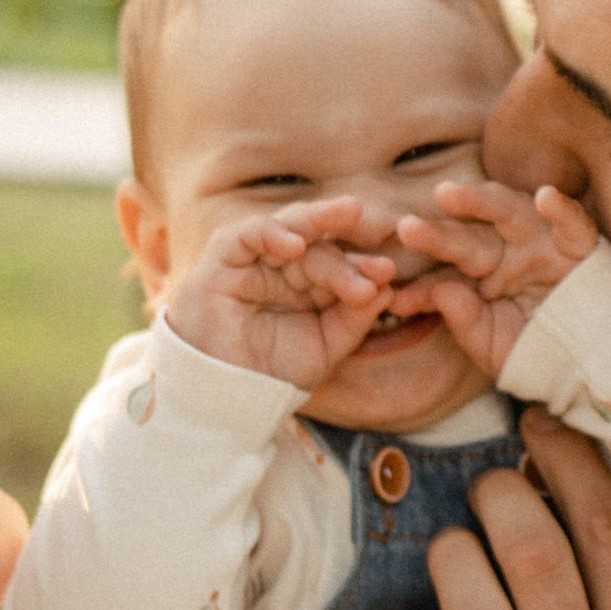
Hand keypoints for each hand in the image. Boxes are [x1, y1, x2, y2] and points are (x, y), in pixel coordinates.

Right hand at [163, 195, 402, 392]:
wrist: (227, 395)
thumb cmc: (274, 371)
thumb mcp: (325, 347)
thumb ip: (353, 320)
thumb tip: (386, 289)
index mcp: (307, 283)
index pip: (339, 265)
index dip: (363, 267)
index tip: (388, 276)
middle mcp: (282, 266)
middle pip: (319, 247)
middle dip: (348, 254)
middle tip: (378, 261)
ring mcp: (252, 258)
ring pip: (289, 228)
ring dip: (320, 223)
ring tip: (351, 214)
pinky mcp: (222, 257)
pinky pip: (247, 234)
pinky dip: (272, 233)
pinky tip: (296, 245)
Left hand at [393, 176, 597, 382]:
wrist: (587, 364)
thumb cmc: (534, 352)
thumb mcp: (493, 345)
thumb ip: (466, 323)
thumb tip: (441, 295)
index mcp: (479, 275)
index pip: (445, 275)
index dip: (422, 287)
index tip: (395, 299)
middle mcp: (505, 251)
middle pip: (467, 238)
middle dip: (438, 234)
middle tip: (405, 229)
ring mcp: (540, 243)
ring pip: (509, 212)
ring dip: (481, 201)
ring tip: (448, 195)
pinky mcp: (578, 245)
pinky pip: (573, 222)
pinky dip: (563, 208)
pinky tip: (545, 197)